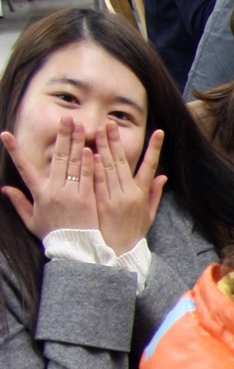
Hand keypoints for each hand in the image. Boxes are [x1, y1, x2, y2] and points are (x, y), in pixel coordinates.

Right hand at [2, 118, 98, 235]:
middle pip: (57, 157)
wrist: (76, 251)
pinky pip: (87, 176)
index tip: (6, 134)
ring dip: (77, 142)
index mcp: (39, 195)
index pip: (23, 169)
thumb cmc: (54, 236)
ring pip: (74, 163)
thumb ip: (19, 203)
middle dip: (61, 136)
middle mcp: (55, 191)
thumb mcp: (32, 221)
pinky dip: (88, 161)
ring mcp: (72, 193)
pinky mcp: (88, 198)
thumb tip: (5, 189)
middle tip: (66, 118)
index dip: (14, 151)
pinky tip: (90, 148)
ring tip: (81, 125)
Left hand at [90, 127, 164, 253]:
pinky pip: (97, 180)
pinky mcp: (101, 204)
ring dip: (104, 147)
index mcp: (142, 195)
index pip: (150, 167)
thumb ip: (155, 195)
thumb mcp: (148, 216)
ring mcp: (114, 198)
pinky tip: (91, 152)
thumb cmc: (132, 236)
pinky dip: (94, 166)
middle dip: (117, 141)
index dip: (155, 149)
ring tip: (99, 129)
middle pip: (123, 162)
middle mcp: (129, 194)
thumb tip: (163, 176)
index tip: (159, 132)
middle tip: (111, 123)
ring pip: (109, 167)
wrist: (118, 256)